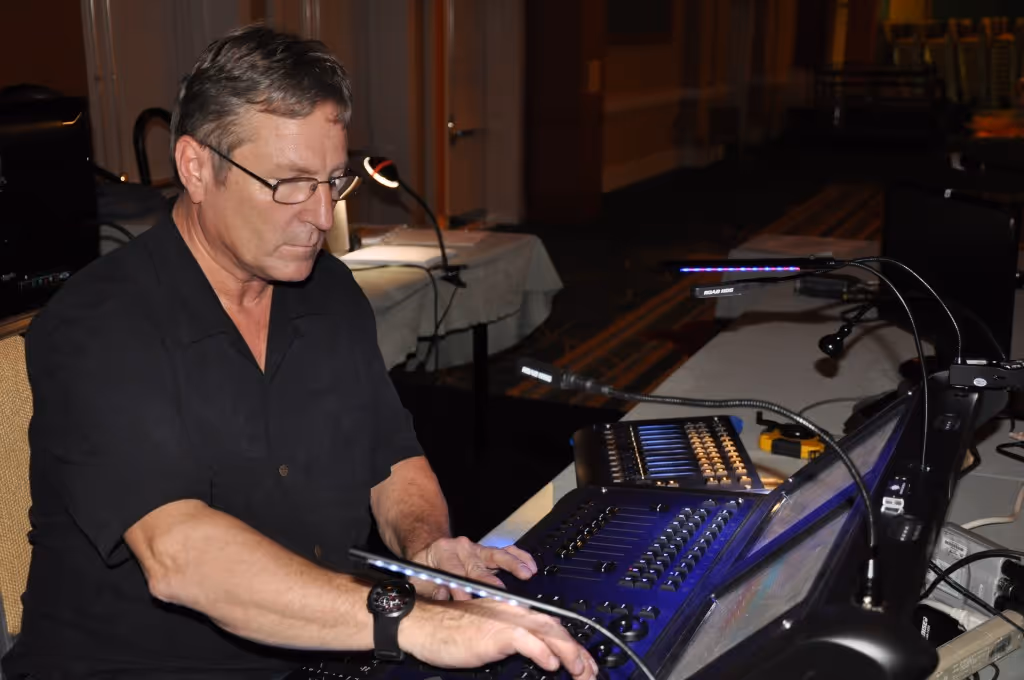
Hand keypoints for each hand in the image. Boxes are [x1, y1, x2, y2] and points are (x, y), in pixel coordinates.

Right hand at [399, 598, 598, 679]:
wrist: (424, 624)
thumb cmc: (449, 632)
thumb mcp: (488, 638)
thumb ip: (512, 641)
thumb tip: (535, 655)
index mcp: (513, 612)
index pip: (550, 626)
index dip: (571, 645)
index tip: (583, 663)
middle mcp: (513, 612)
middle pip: (555, 628)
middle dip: (577, 651)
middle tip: (590, 672)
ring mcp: (505, 620)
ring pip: (547, 632)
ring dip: (568, 653)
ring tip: (581, 671)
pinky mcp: (495, 632)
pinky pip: (525, 640)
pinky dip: (542, 652)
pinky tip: (551, 664)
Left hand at [410, 536, 536, 599]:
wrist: (429, 551)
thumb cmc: (425, 568)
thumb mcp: (419, 580)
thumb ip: (430, 591)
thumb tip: (444, 596)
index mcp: (443, 551)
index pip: (454, 572)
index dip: (460, 590)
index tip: (467, 602)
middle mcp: (462, 548)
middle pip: (478, 566)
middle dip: (489, 581)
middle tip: (500, 591)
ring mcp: (476, 549)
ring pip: (497, 555)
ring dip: (513, 565)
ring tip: (526, 573)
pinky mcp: (487, 552)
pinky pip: (506, 551)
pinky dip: (520, 557)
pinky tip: (530, 565)